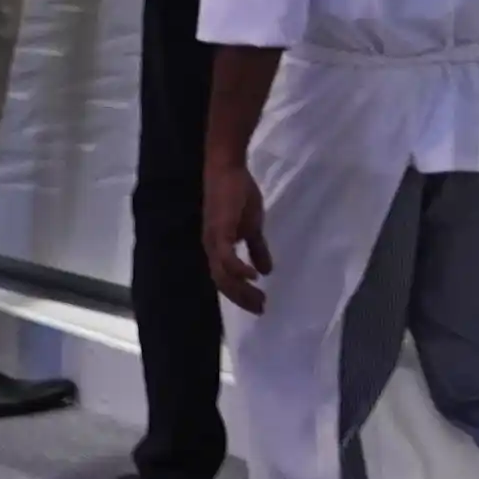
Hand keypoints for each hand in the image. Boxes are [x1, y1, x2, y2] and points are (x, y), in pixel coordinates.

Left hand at [204, 152, 272, 313]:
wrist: (228, 169)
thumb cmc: (238, 194)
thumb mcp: (252, 226)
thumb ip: (257, 248)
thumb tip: (267, 270)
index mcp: (217, 249)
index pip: (226, 280)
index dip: (241, 295)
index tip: (260, 306)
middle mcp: (212, 248)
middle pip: (223, 284)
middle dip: (242, 298)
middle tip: (261, 309)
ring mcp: (214, 240)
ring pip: (223, 275)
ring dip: (241, 290)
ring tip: (260, 299)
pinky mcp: (219, 230)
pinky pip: (226, 257)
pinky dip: (238, 270)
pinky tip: (254, 277)